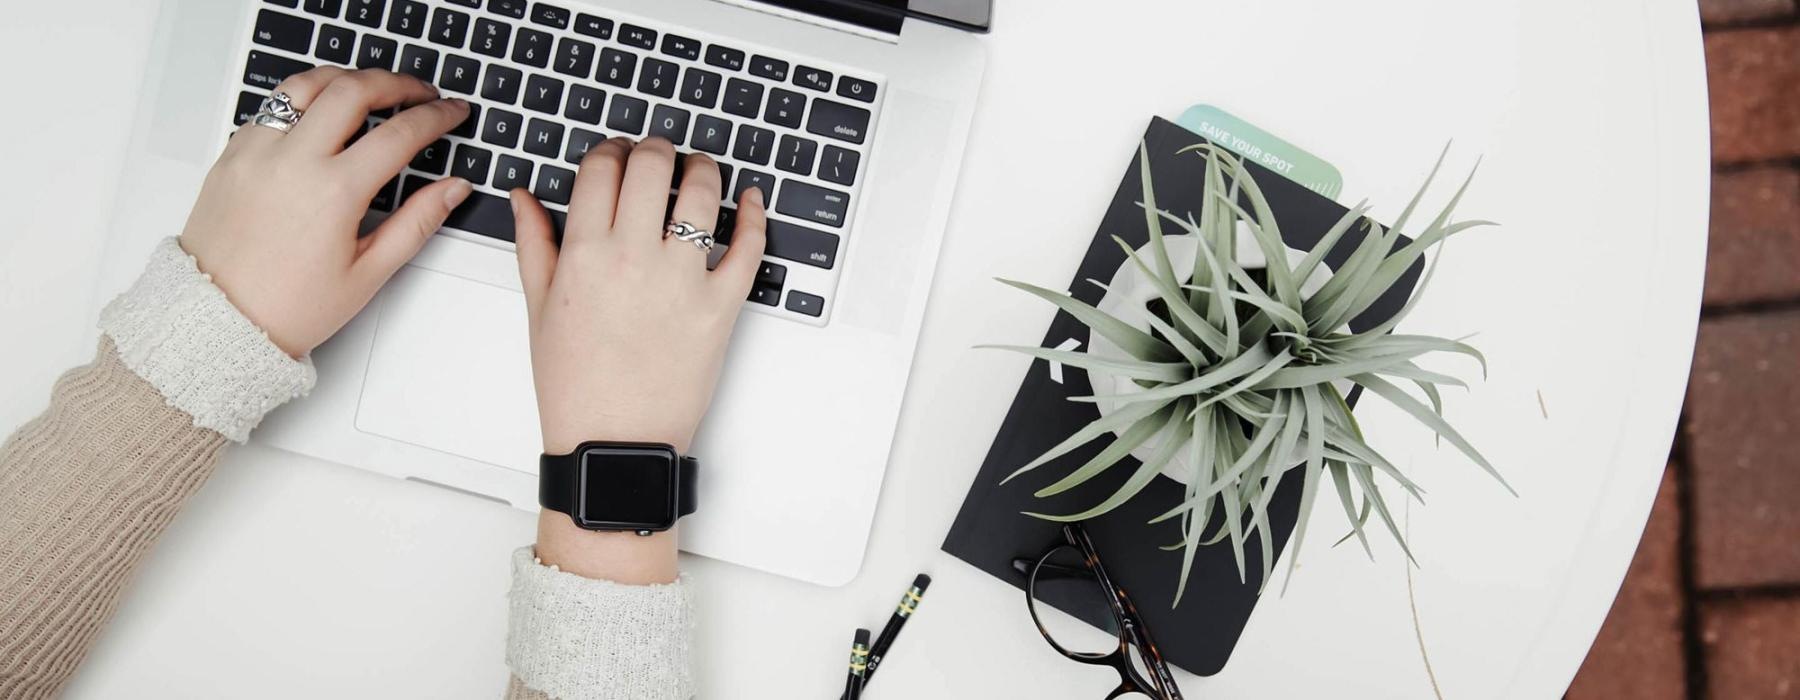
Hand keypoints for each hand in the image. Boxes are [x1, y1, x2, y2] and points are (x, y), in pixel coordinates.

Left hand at [179, 67, 473, 356]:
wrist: (217, 320)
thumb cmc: (288, 306)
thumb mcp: (368, 273)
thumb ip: (417, 222)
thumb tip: (452, 189)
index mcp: (333, 192)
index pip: (400, 133)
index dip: (436, 116)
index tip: (452, 112)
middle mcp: (292, 161)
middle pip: (353, 89)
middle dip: (397, 83)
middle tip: (420, 91)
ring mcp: (257, 152)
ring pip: (307, 85)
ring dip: (346, 78)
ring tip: (371, 88)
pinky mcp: (232, 154)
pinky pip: (272, 107)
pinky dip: (304, 101)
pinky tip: (321, 116)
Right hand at [512, 137, 765, 582]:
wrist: (613, 443)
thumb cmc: (575, 385)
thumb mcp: (539, 310)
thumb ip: (534, 244)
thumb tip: (525, 197)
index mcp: (584, 253)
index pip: (602, 168)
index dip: (611, 150)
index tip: (617, 156)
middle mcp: (634, 258)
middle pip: (652, 165)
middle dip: (655, 149)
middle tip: (658, 156)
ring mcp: (682, 280)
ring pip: (702, 193)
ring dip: (703, 169)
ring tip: (699, 171)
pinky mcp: (722, 306)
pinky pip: (749, 247)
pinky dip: (754, 215)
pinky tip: (750, 200)